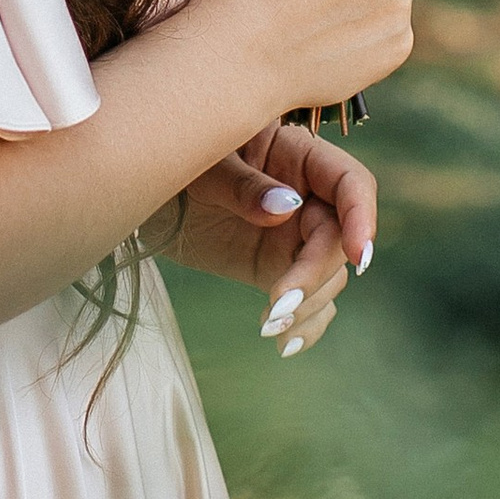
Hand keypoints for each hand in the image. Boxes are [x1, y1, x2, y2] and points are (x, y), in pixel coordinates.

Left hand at [154, 120, 375, 357]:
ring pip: (328, 275)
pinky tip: (285, 344)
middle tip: (279, 305)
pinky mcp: (273, 268)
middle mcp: (305, 196)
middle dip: (315, 275)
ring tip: (270, 326)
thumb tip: (286, 207)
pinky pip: (308, 300)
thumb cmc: (171, 162)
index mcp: (296, 155)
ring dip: (308, 305)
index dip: (362, 217)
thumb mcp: (201, 167)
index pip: (350, 183)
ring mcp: (292, 235)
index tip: (357, 257)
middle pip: (339, 238)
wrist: (137, 194)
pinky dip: (305, 325)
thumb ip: (243, 184)